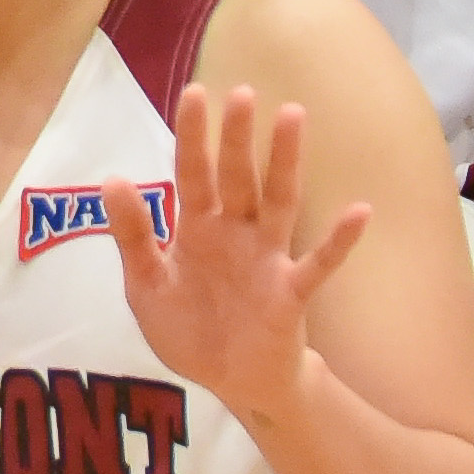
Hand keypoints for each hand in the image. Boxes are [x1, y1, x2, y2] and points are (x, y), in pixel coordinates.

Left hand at [105, 78, 365, 424]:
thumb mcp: (147, 286)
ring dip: (284, 161)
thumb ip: (132, 236)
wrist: (230, 382)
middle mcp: (234, 233)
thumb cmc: (190, 328)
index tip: (195, 91)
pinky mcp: (291, 293)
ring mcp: (266, 259)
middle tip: (241, 91)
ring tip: (293, 116)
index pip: (192, 172)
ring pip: (277, 201)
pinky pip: (319, 262)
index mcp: (196, 228)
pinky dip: (339, 240)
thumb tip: (112, 178)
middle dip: (237, 136)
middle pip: (236, 176)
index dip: (193, 135)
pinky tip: (361, 211)